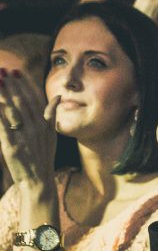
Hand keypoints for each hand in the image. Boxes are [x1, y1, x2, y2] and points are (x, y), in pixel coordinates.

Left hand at [0, 69, 59, 190]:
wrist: (39, 180)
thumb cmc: (44, 156)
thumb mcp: (52, 134)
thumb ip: (52, 114)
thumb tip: (58, 97)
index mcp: (45, 124)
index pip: (35, 99)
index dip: (25, 85)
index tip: (16, 71)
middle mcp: (36, 128)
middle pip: (22, 102)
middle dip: (12, 85)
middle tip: (2, 70)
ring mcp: (24, 137)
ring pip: (12, 111)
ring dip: (3, 95)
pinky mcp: (12, 147)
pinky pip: (3, 127)